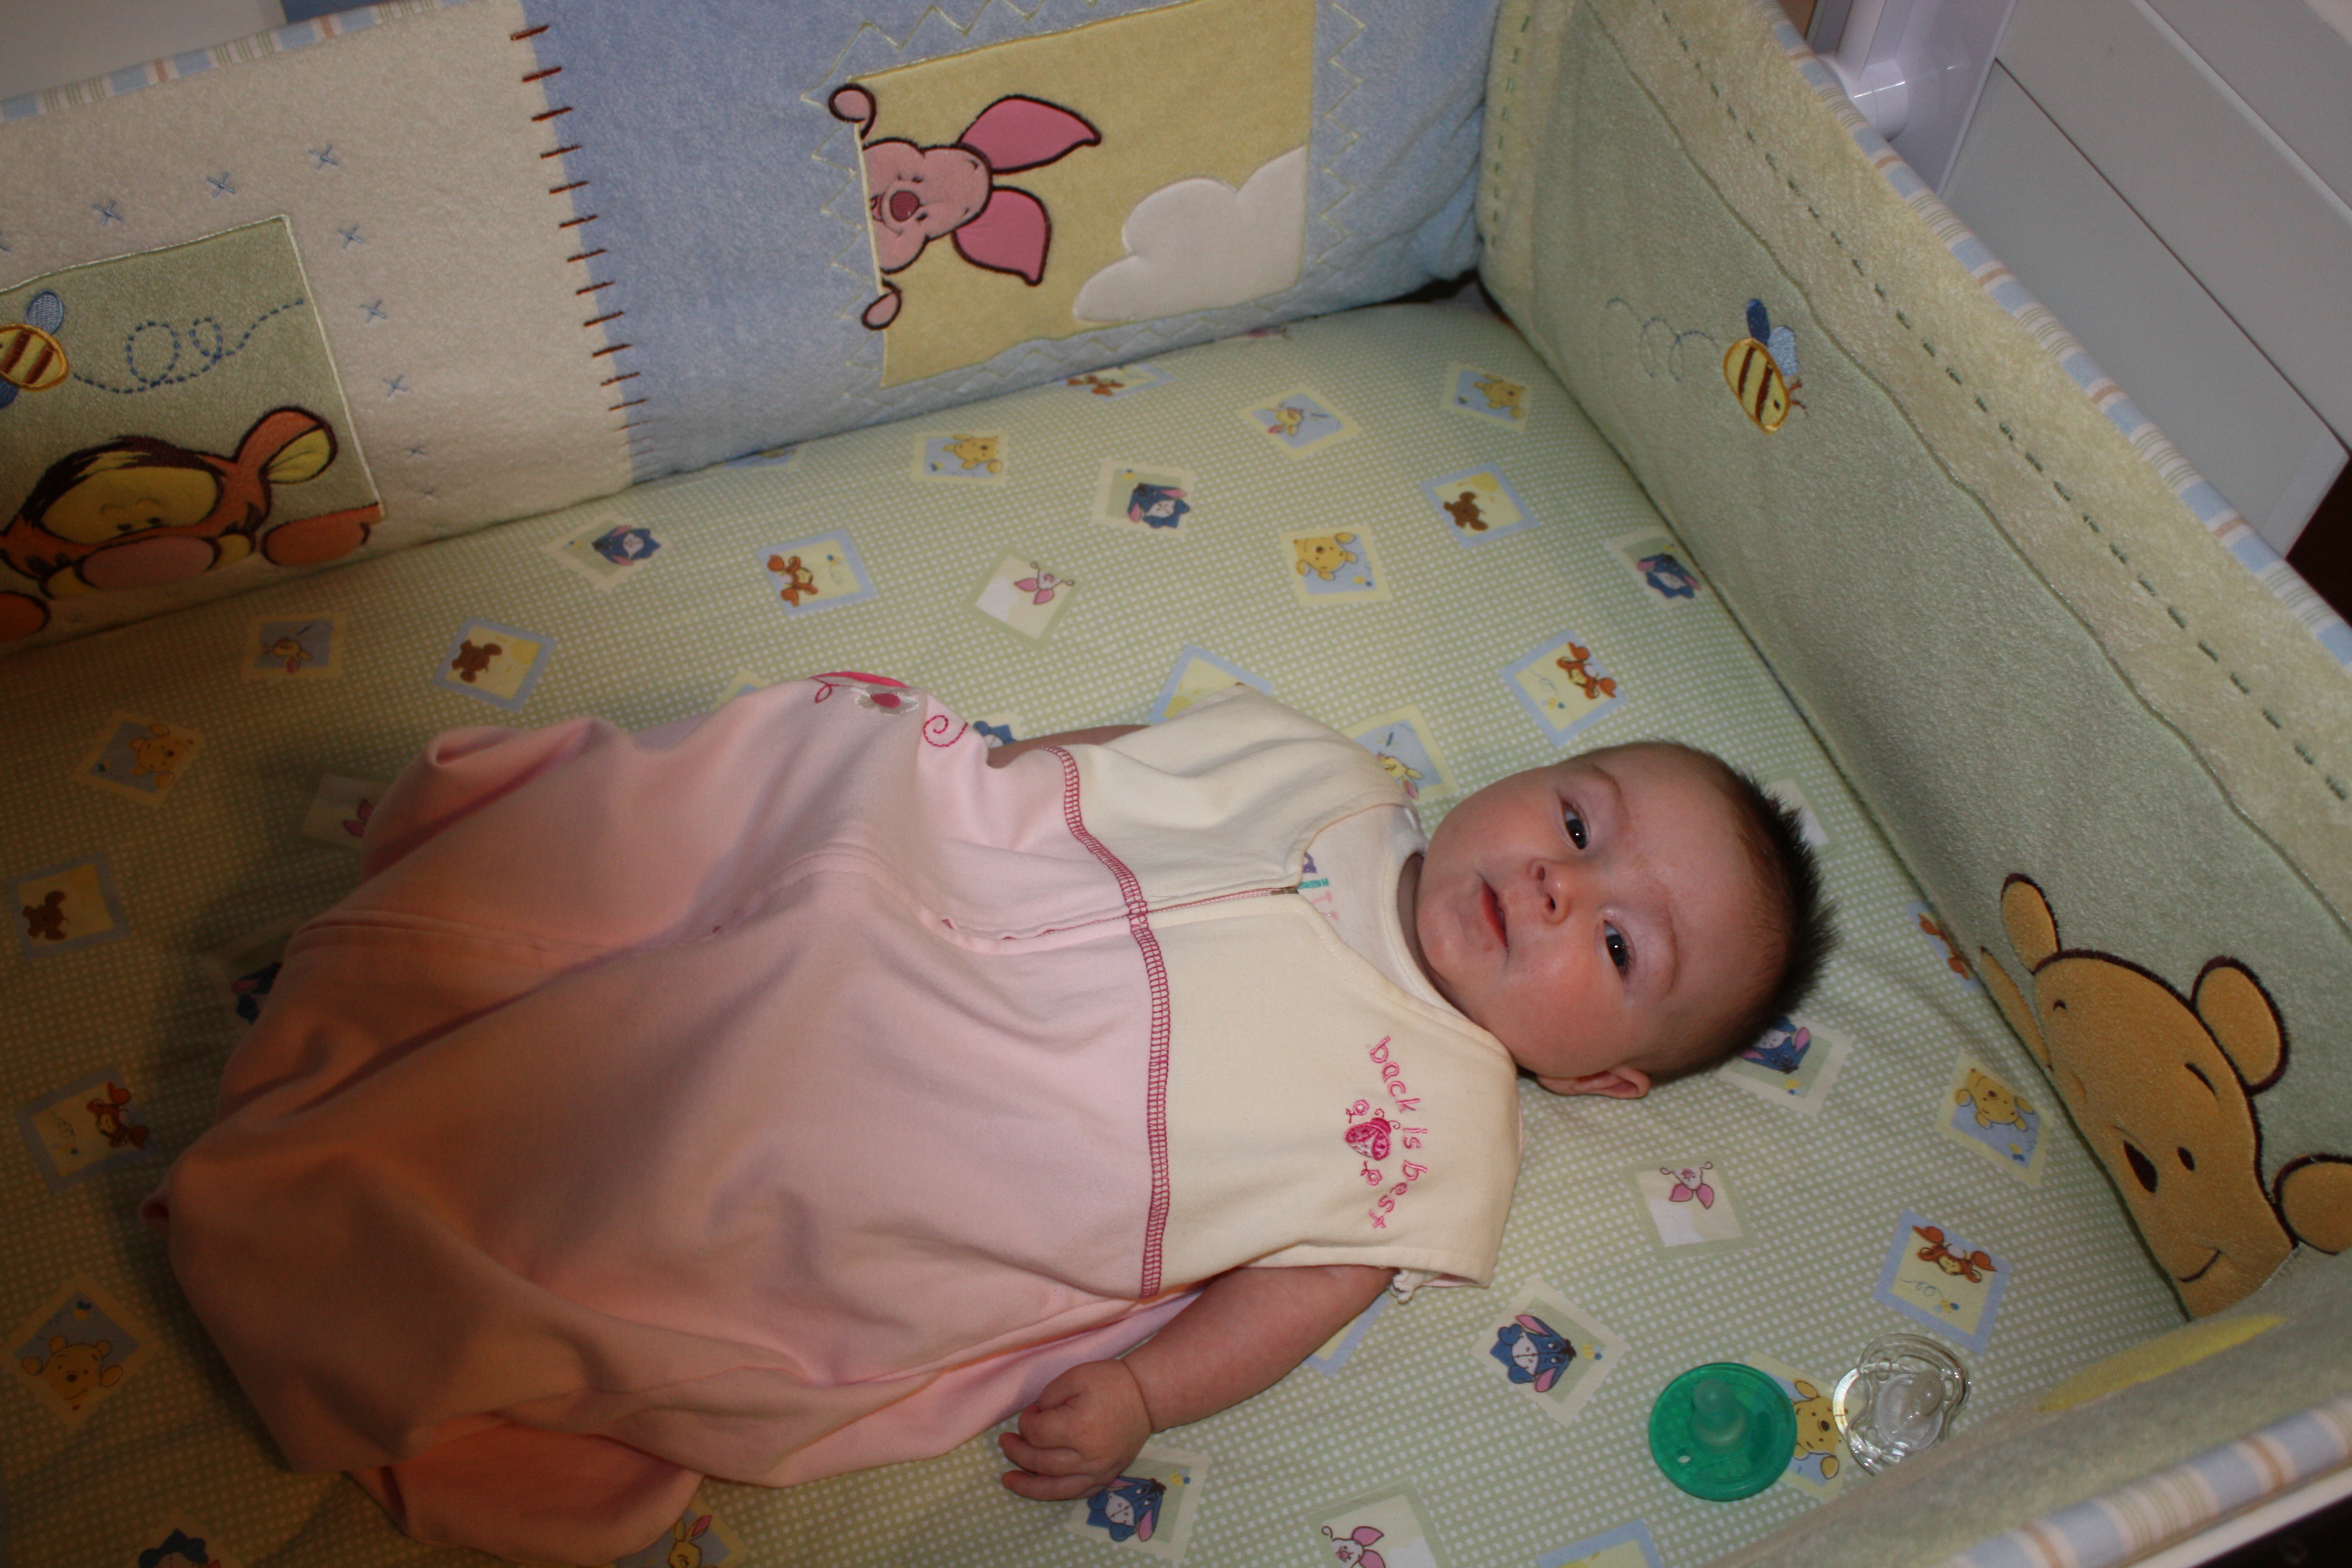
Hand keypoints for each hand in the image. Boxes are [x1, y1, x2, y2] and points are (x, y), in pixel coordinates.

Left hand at [998, 1358, 1152, 1500]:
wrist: (1146, 1397)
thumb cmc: (1110, 1382)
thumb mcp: (1074, 1376)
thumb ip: (1047, 1398)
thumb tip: (1033, 1421)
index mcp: (1078, 1428)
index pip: (1036, 1433)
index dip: (1026, 1421)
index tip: (1032, 1411)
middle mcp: (1088, 1456)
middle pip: (1040, 1462)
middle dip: (1017, 1451)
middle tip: (1005, 1442)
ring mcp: (1098, 1471)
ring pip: (1055, 1487)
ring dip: (1027, 1485)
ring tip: (1008, 1480)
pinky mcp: (1106, 1477)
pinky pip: (1076, 1493)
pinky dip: (1055, 1493)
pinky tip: (1040, 1488)